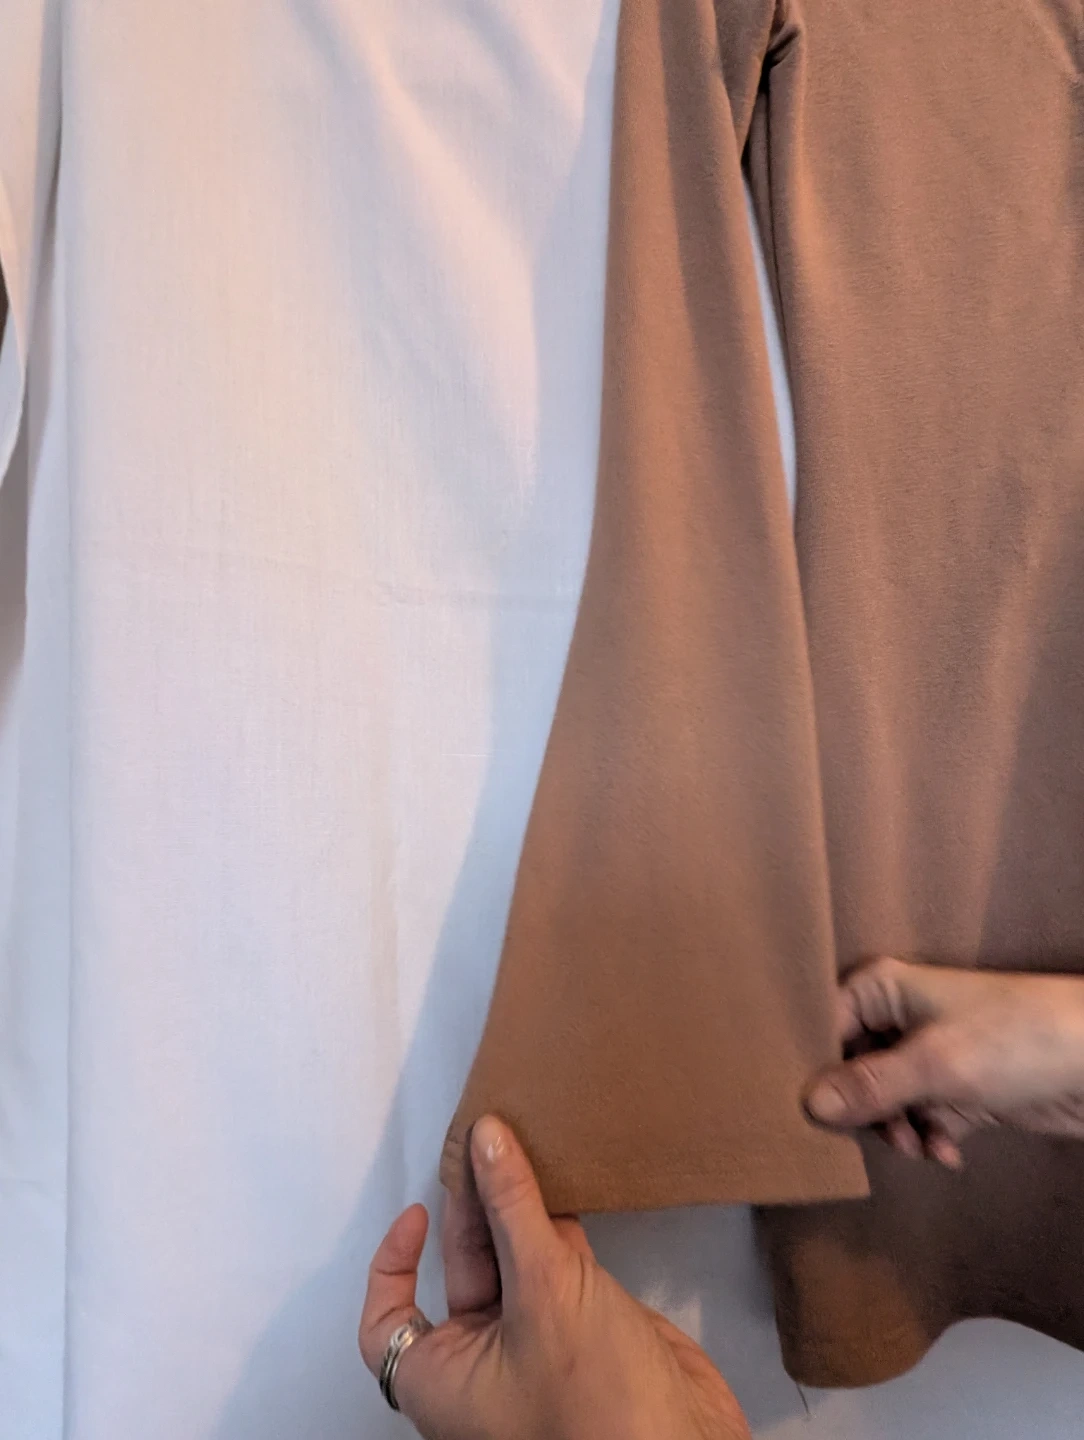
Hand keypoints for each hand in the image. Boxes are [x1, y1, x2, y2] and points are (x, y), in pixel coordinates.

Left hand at [359, 1115, 749, 1439]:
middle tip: (489, 1143)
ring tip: (526, 1146)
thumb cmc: (590, 1395)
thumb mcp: (543, 1291)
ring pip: (515, 1264)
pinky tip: (570, 1182)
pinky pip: (561, 1268)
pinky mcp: (588, 1330)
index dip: (394, 1266)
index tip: (420, 1211)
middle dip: (472, 1211)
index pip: (388, 1323)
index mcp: (442, 1378)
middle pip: (460, 1274)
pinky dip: (561, 1226)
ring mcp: (538, 1346)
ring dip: (520, 1210)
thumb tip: (486, 1138)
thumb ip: (513, 1209)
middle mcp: (483, 1365)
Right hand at [806, 957, 1083, 1167]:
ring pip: (883, 1101)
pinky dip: (929, 1138)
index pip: (823, 1026)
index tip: (806, 1112)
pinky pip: (919, 1118)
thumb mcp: (934, 1064)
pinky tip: (949, 1153)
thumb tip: (806, 1105)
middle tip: (886, 1136)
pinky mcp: (956, 1088)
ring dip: (899, 1130)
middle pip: (849, 1069)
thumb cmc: (1013, 1040)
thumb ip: (869, 1087)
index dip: (814, 1069)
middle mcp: (897, 1017)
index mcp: (882, 989)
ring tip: (924, 1146)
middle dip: (864, 1110)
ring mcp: (927, 1054)